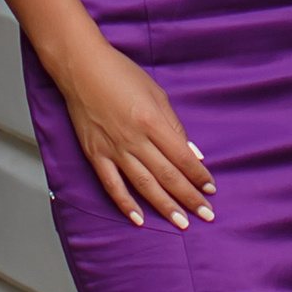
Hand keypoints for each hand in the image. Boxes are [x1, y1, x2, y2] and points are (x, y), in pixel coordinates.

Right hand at [57, 36, 214, 229]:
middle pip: (167, 175)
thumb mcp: (156, 93)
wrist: (81, 68)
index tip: (210, 189)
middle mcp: (135, 139)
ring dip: (164, 206)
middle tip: (206, 215)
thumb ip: (174, 125)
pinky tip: (138, 219)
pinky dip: (125, 204)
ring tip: (181, 223)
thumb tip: (191, 153)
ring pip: (144, 185)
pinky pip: (112, 185)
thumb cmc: (121, 74)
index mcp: (153, 121)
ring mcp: (114, 149)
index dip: (198, 175)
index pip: (182, 157)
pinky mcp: (95, 154)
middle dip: (189, 197)